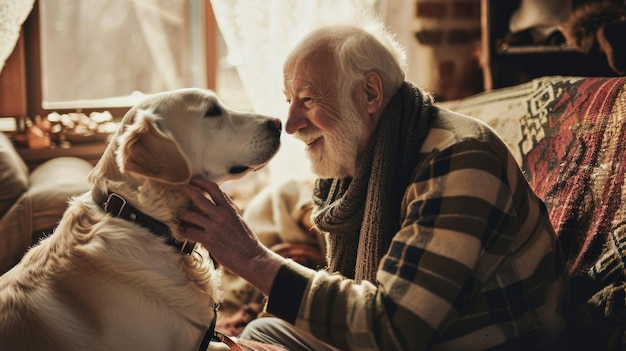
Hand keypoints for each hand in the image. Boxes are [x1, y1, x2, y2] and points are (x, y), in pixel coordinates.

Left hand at [178, 178, 283, 293]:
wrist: (251, 256)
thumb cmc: (245, 239)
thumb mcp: (238, 218)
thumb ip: (228, 207)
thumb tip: (220, 196)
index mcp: (229, 208)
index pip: (214, 188)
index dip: (201, 182)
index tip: (193, 181)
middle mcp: (221, 214)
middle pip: (199, 197)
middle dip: (188, 191)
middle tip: (181, 189)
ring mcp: (214, 226)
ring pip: (189, 215)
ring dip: (182, 216)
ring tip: (181, 219)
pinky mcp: (208, 239)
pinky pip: (189, 232)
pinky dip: (183, 231)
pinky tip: (182, 232)